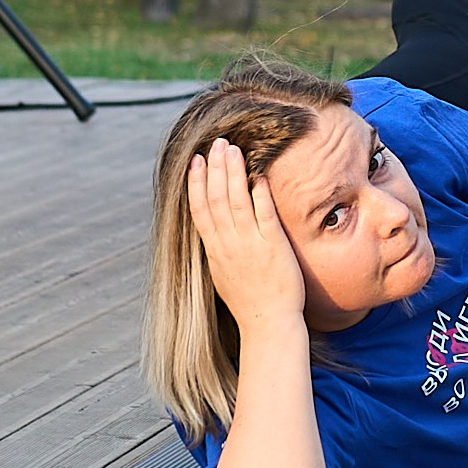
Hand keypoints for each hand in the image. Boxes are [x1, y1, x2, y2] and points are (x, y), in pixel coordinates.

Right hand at [188, 138, 307, 328]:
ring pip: (236, 201)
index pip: (199, 209)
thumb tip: (214, 228)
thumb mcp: (222, 272)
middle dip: (214, 168)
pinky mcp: (273, 246)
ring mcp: (250, 244)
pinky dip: (260, 194)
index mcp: (214, 250)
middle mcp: (228, 244)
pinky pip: (264, 215)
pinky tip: (259, 175)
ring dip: (233, 173)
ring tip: (232, 149)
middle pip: (215, 199)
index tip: (194, 160)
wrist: (268, 324)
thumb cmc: (248, 301)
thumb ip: (219, 247)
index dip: (195, 183)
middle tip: (215, 143)